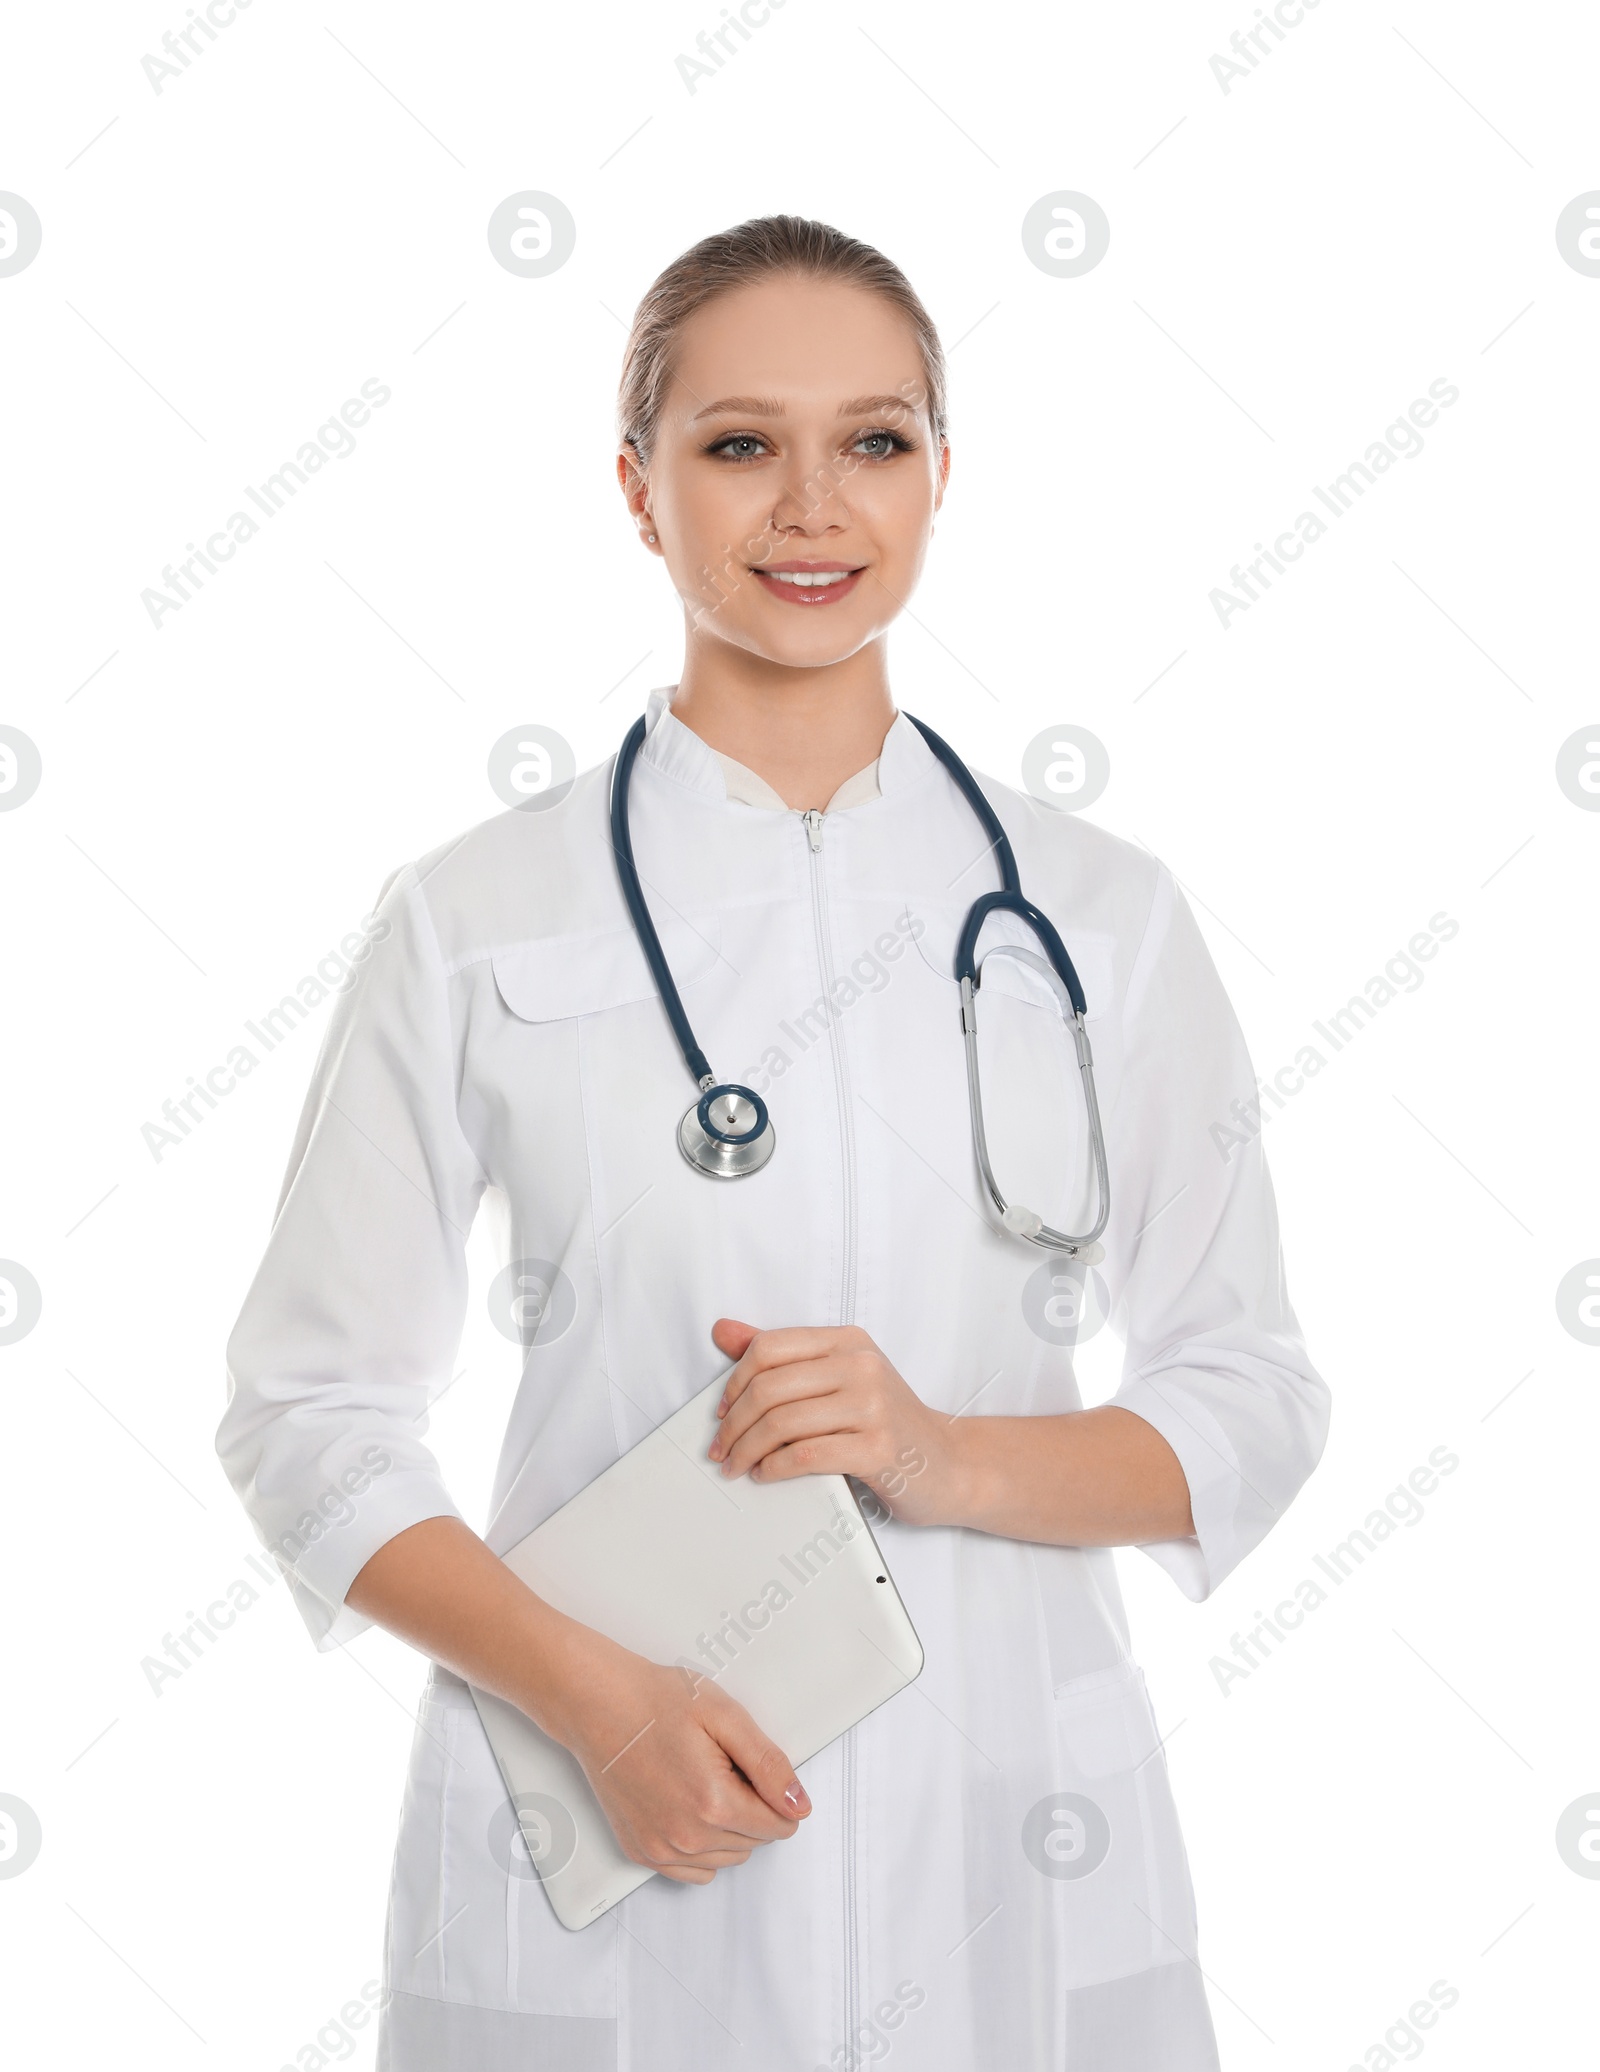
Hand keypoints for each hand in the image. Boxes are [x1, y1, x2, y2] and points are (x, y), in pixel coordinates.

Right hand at [554, 1627, 810, 1884]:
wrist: (598, 1705)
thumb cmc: (655, 1702)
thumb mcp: (726, 1716)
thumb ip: (769, 1765)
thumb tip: (798, 1805)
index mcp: (713, 1803)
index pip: (779, 1825)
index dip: (776, 1794)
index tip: (755, 1768)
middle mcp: (686, 1837)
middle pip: (755, 1842)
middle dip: (752, 1807)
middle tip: (724, 1765)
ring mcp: (661, 1850)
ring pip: (727, 1859)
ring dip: (729, 1829)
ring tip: (703, 1780)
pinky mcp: (641, 1852)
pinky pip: (695, 1872)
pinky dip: (702, 1848)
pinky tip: (689, 1809)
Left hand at [706, 1319, 966, 1526]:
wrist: (950, 1463)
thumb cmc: (887, 1422)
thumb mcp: (838, 1377)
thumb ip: (783, 1356)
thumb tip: (723, 1331)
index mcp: (848, 1341)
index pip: (769, 1348)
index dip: (733, 1383)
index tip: (721, 1412)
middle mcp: (861, 1366)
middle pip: (769, 1388)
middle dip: (733, 1425)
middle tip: (720, 1450)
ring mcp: (873, 1406)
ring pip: (782, 1422)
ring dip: (747, 1450)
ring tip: (737, 1466)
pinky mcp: (878, 1448)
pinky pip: (805, 1455)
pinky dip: (774, 1468)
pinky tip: (767, 1474)